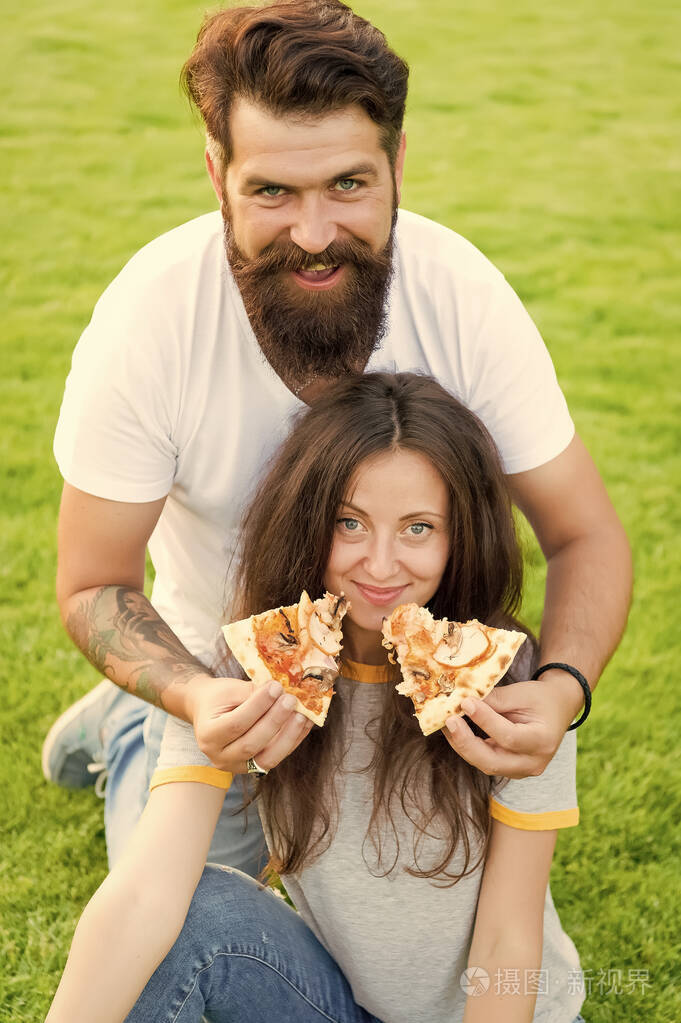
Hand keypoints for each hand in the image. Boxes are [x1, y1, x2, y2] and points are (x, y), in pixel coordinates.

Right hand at [188, 675, 313, 772]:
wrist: (210, 712)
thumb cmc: (219, 697)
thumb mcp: (229, 690)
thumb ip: (252, 693)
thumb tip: (282, 691)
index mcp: (207, 735)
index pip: (236, 723)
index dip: (258, 706)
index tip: (276, 686)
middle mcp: (219, 757)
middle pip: (251, 744)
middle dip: (275, 721)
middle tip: (291, 700)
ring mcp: (237, 766)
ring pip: (267, 758)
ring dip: (288, 736)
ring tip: (301, 715)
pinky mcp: (254, 768)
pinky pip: (276, 757)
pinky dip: (292, 741)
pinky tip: (304, 724)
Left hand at [443, 672, 583, 778]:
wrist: (556, 709)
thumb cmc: (539, 699)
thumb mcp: (521, 694)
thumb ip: (494, 700)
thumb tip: (462, 701)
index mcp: (542, 741)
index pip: (509, 737)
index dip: (485, 721)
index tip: (466, 703)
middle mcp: (533, 763)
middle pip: (493, 762)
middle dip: (466, 742)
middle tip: (449, 720)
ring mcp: (521, 770)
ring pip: (485, 764)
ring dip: (463, 744)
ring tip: (447, 722)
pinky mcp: (509, 769)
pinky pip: (484, 761)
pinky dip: (468, 746)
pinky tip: (456, 730)